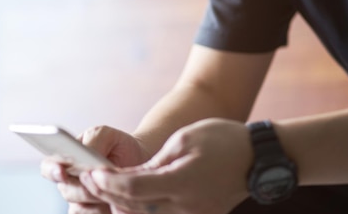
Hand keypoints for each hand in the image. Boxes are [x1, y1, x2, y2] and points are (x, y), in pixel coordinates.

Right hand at [41, 125, 151, 213]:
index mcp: (66, 159)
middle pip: (66, 191)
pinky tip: (112, 203)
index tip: (62, 171)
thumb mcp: (105, 134)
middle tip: (101, 180)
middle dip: (84, 187)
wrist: (139, 157)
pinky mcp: (94, 211)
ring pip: (78, 207)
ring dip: (96, 200)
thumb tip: (84, 157)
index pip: (49, 167)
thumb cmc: (117, 144)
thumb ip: (93, 142)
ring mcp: (81, 199)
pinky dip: (101, 211)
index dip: (52, 170)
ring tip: (112, 190)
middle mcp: (69, 181)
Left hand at [79, 118, 252, 213]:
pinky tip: (130, 196)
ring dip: (122, 204)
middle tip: (88, 179)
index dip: (108, 183)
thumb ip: (155, 162)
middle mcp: (186, 207)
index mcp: (181, 182)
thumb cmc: (223, 140)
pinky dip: (142, 209)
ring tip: (104, 187)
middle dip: (108, 194)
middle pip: (134, 209)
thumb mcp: (185, 140)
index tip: (91, 173)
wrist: (259, 159)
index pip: (133, 190)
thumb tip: (130, 178)